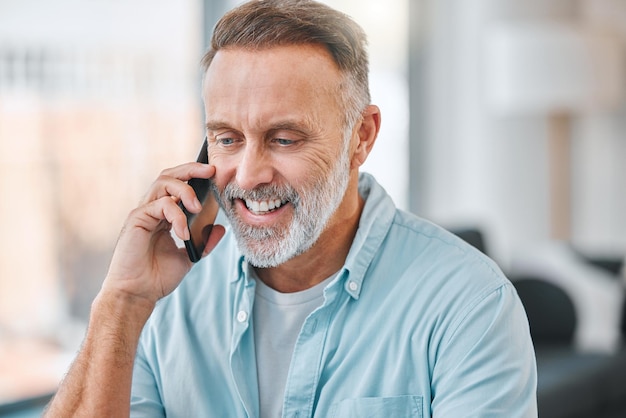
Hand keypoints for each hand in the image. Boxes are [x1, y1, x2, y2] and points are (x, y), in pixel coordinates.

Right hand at [101, 162, 225, 307]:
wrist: (137, 294)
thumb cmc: (157, 277)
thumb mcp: (188, 258)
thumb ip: (204, 242)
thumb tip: (220, 228)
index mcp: (163, 215)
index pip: (178, 185)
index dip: (194, 176)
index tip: (214, 175)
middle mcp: (152, 209)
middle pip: (169, 176)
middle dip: (190, 169)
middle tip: (210, 171)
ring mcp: (144, 212)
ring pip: (163, 183)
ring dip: (185, 191)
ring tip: (197, 208)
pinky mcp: (137, 219)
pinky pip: (161, 205)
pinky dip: (176, 216)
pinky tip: (183, 234)